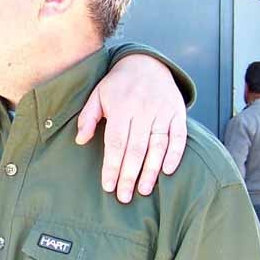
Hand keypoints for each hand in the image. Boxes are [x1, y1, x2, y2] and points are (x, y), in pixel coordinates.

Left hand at [76, 54, 186, 202]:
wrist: (146, 63)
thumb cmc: (118, 84)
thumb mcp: (97, 95)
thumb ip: (88, 117)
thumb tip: (80, 141)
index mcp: (121, 107)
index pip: (116, 143)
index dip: (112, 166)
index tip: (108, 186)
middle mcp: (143, 110)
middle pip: (136, 148)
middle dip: (129, 175)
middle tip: (124, 197)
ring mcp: (163, 111)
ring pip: (158, 146)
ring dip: (151, 170)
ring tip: (144, 190)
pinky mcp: (178, 112)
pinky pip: (179, 136)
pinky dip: (175, 154)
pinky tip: (168, 171)